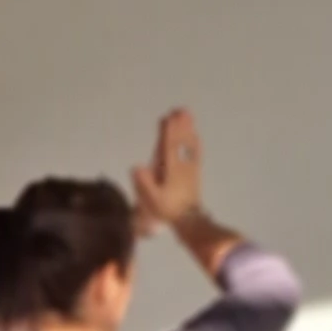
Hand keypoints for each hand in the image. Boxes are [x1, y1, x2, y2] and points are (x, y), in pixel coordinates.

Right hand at [131, 107, 202, 234]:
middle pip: (181, 141)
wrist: (189, 221)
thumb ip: (145, 183)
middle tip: (180, 109)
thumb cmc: (167, 209)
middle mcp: (182, 165)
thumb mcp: (152, 199)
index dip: (169, 132)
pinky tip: (195, 136)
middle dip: (180, 126)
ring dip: (187, 129)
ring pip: (189, 144)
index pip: (169, 147)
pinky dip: (194, 142)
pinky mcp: (194, 172)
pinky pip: (194, 153)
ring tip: (187, 115)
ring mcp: (190, 168)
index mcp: (171, 169)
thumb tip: (136, 166)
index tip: (168, 117)